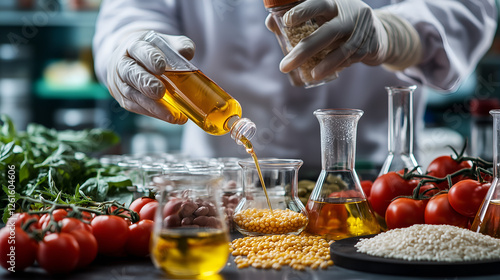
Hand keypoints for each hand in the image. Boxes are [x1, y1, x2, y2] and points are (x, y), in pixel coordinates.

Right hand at [106, 31, 194, 122]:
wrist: (130, 59)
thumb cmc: (152, 51)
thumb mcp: (165, 44)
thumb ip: (179, 46)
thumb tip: (188, 53)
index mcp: (134, 46)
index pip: (139, 50)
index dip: (150, 58)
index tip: (161, 67)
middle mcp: (122, 63)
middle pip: (130, 73)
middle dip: (145, 83)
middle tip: (160, 92)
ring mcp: (120, 82)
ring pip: (131, 94)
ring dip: (151, 105)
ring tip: (171, 114)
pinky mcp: (122, 98)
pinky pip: (135, 106)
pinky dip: (152, 113)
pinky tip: (167, 117)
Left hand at [266, 0, 420, 79]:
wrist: (378, 32)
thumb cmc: (340, 23)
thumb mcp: (324, 16)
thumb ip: (299, 19)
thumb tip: (271, 24)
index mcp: (336, 3)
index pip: (319, 3)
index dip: (303, 10)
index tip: (287, 21)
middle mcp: (351, 13)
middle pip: (328, 31)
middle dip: (305, 49)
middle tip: (284, 66)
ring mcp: (363, 30)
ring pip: (344, 49)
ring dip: (326, 64)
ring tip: (310, 76)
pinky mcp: (370, 46)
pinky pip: (352, 59)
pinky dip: (337, 67)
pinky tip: (323, 74)